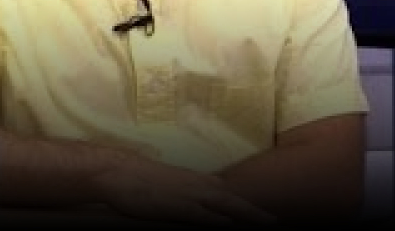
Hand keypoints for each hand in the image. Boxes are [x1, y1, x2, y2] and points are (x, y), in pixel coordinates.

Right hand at [92, 158, 275, 225]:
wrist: (118, 171)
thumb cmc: (139, 180)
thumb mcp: (169, 188)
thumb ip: (186, 195)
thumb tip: (198, 206)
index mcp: (196, 181)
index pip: (229, 194)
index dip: (246, 204)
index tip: (263, 214)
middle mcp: (197, 186)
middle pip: (233, 200)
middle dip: (254, 212)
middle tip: (275, 221)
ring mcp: (188, 195)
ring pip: (225, 205)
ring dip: (246, 214)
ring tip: (266, 222)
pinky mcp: (176, 205)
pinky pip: (202, 214)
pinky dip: (217, 219)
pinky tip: (229, 224)